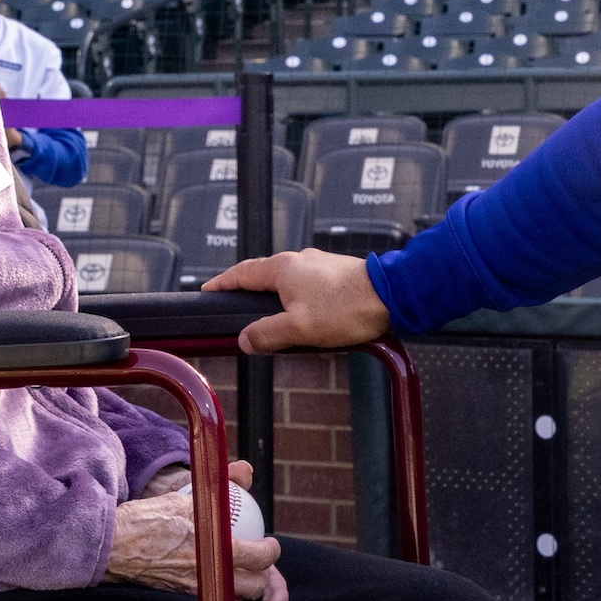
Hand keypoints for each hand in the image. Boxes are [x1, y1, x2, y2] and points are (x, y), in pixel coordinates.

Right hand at [103, 458, 285, 600]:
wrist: (112, 544)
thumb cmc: (147, 519)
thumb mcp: (186, 496)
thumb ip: (221, 483)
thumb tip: (245, 471)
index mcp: (214, 548)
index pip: (260, 558)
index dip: (270, 553)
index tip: (269, 545)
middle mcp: (208, 575)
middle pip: (253, 586)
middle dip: (263, 579)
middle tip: (259, 564)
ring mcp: (194, 591)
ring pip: (233, 598)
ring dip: (241, 589)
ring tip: (238, 574)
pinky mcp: (180, 598)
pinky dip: (218, 593)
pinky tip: (215, 582)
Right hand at [208, 244, 389, 354]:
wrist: (392, 295)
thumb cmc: (347, 308)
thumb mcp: (299, 328)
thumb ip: (266, 334)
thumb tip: (244, 340)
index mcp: (282, 269)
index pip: (241, 274)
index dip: (222, 284)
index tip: (208, 292)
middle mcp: (299, 260)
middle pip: (263, 274)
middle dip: (247, 291)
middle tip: (235, 307)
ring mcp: (319, 265)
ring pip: (287, 280)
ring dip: (275, 297)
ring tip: (270, 318)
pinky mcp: (337, 274)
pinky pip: (307, 285)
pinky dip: (297, 298)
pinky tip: (304, 317)